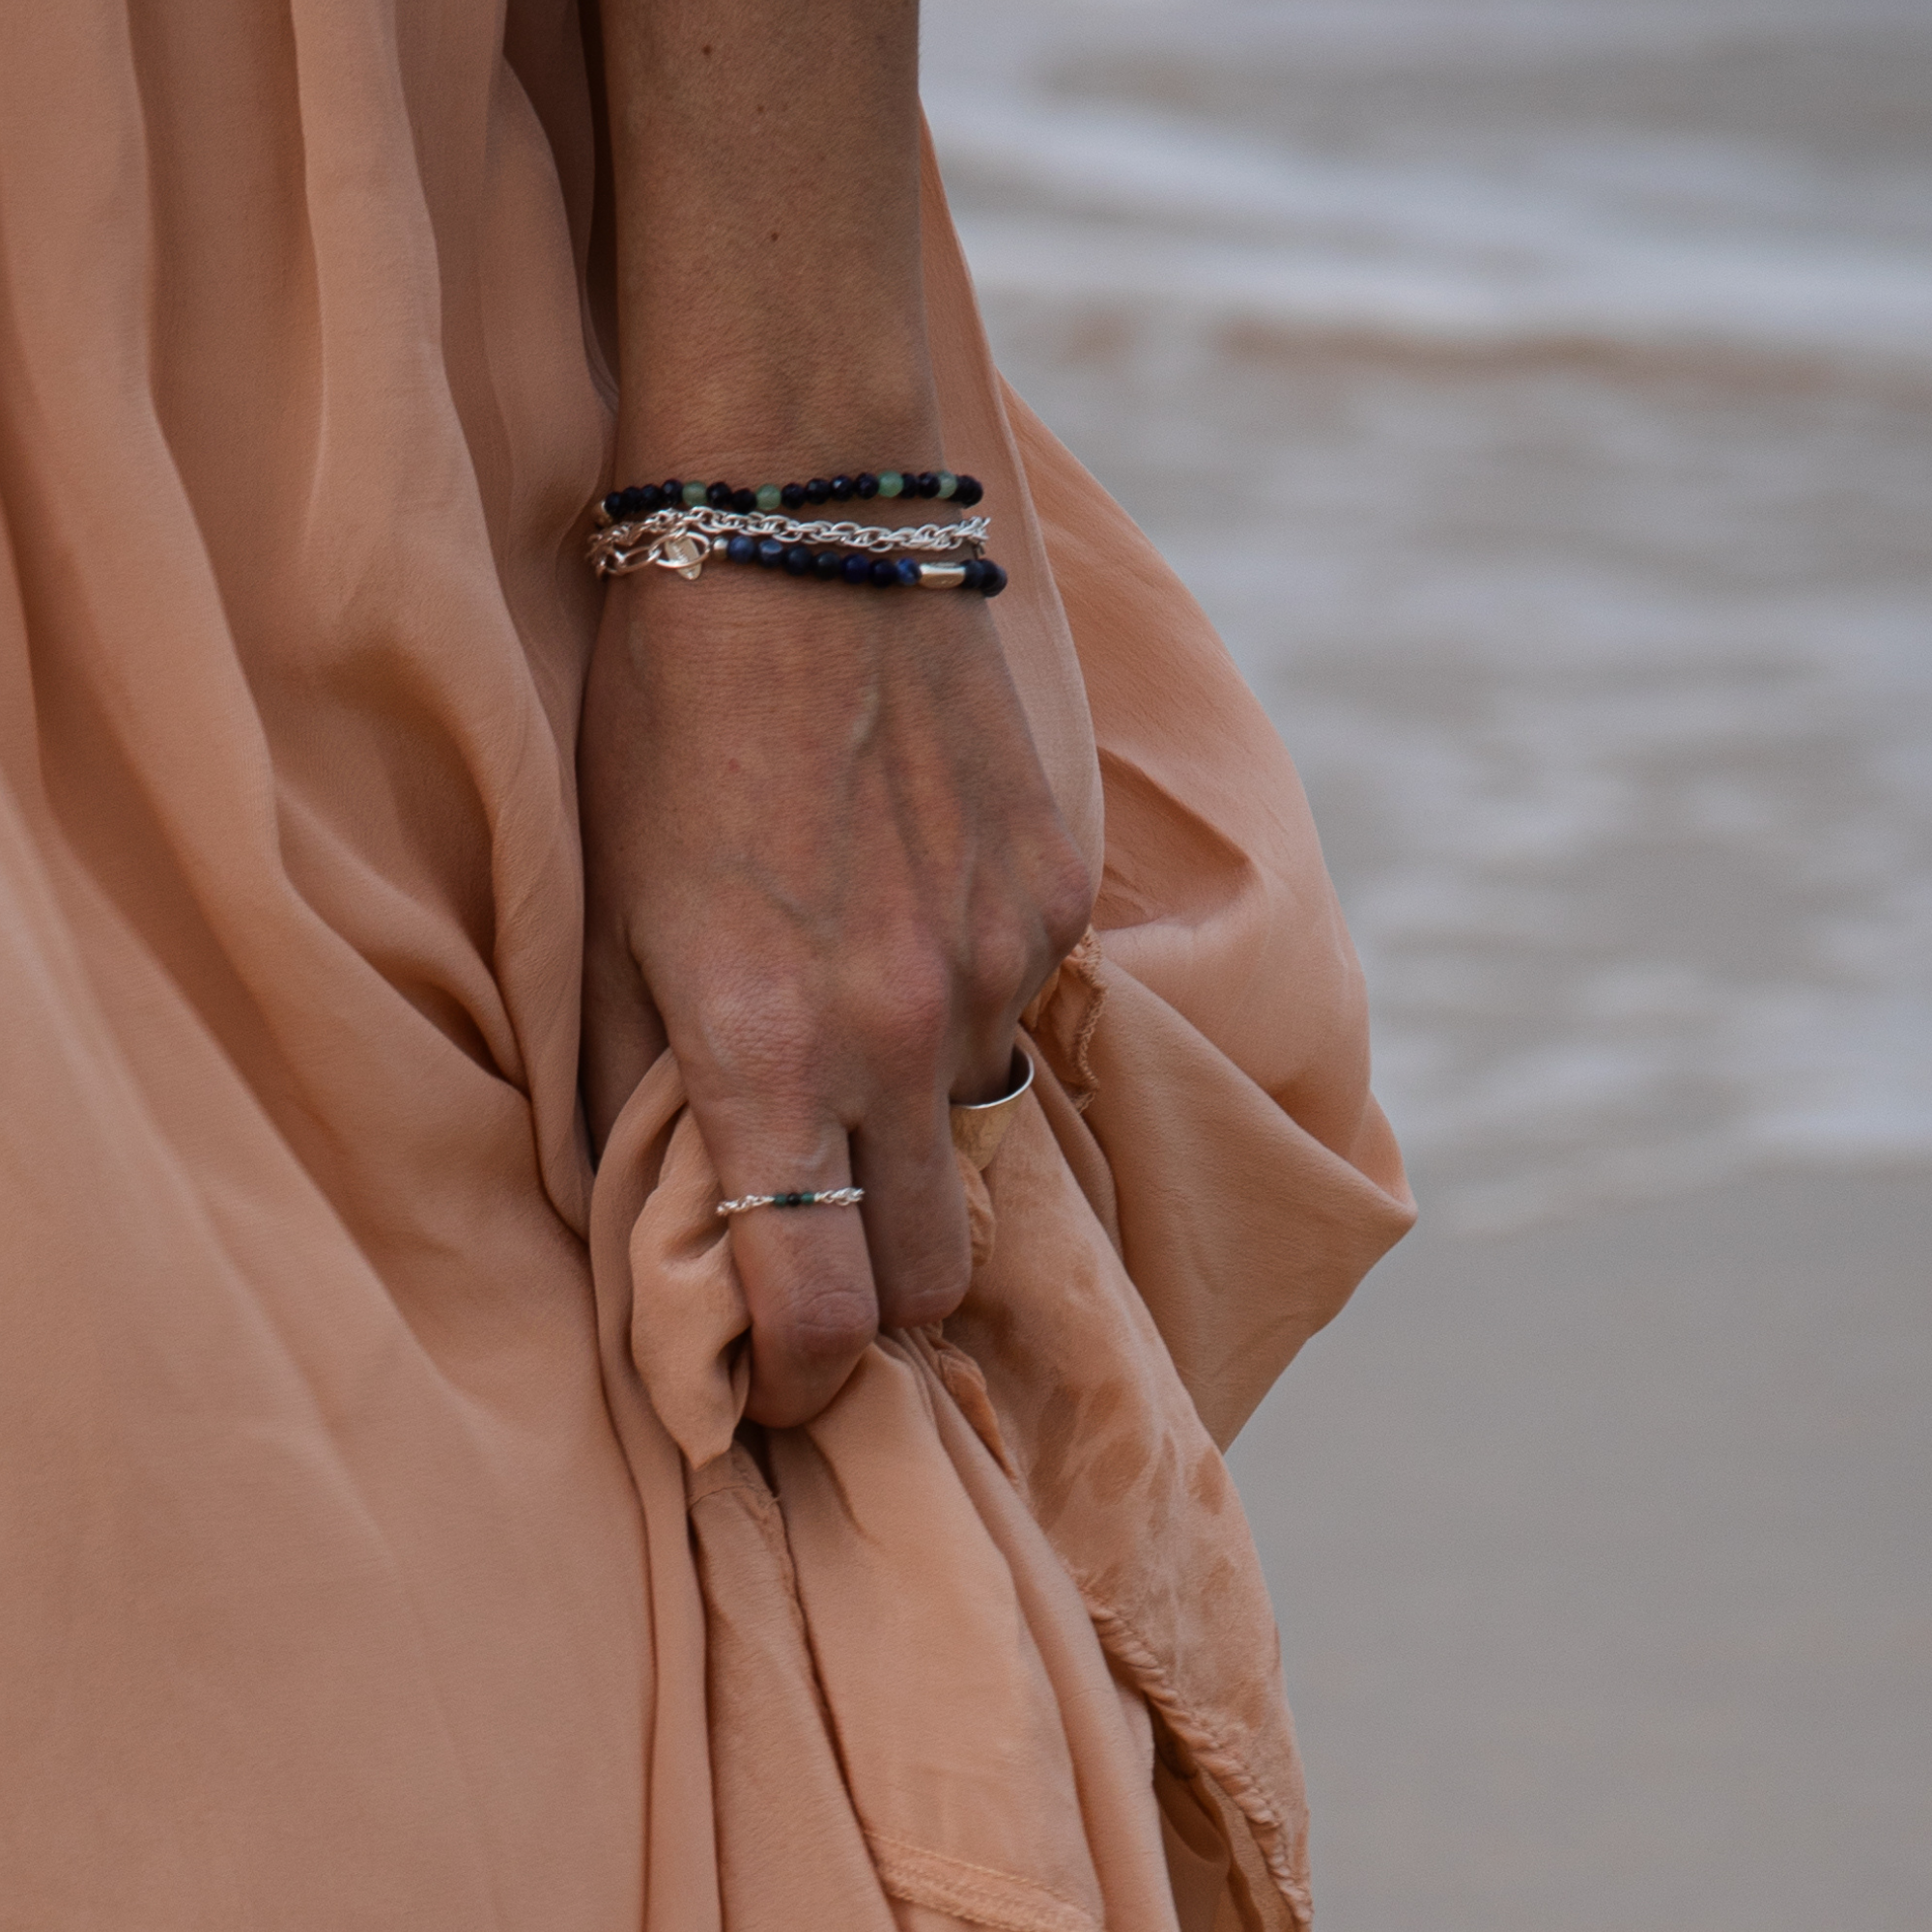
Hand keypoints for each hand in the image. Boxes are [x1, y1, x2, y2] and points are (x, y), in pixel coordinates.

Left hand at [579, 564, 1091, 1427]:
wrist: (800, 538)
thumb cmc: (666, 724)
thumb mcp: (610, 917)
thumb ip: (642, 1090)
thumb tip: (673, 1226)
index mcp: (770, 1050)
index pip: (819, 1307)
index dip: (796, 1380)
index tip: (774, 1386)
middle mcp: (904, 1028)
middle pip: (931, 1267)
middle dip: (874, 1290)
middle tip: (816, 1244)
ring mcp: (999, 959)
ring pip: (975, 1135)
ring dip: (916, 1135)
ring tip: (851, 1035)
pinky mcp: (1055, 893)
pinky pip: (1019, 1011)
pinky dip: (964, 1011)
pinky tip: (908, 918)